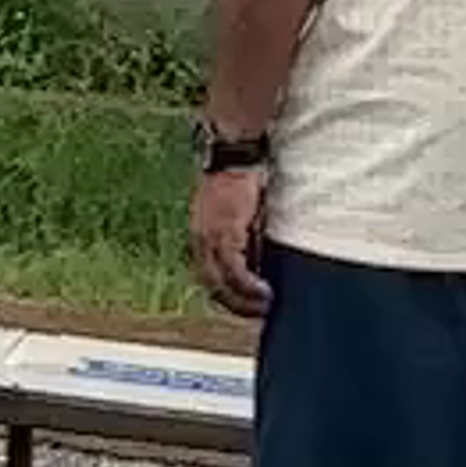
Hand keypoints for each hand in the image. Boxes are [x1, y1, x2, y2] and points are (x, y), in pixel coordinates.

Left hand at [189, 163, 272, 322]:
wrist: (233, 150)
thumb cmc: (236, 176)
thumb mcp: (235, 212)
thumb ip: (240, 236)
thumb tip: (257, 261)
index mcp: (199, 235)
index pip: (207, 276)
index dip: (225, 296)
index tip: (244, 308)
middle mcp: (200, 239)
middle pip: (211, 285)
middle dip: (234, 306)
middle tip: (256, 316)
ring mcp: (210, 236)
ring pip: (221, 282)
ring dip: (244, 301)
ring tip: (264, 309)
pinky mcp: (225, 230)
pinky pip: (235, 270)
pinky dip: (249, 286)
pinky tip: (266, 294)